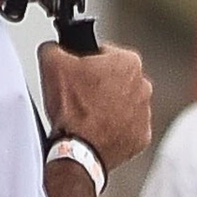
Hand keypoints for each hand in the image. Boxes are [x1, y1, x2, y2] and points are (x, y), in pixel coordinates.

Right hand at [38, 41, 152, 169]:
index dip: (85, 62)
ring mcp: (145, 112)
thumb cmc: (72, 109)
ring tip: (86, 114)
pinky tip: (96, 129)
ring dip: (108, 107)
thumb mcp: (52, 64)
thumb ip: (54, 48)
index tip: (77, 73)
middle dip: (99, 85)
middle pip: (115, 79)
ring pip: (123, 103)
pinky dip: (113, 127)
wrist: (79, 149)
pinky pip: (127, 127)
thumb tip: (54, 48)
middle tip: (79, 96)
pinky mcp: (141, 136)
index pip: (103, 53)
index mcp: (128, 62)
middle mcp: (143, 85)